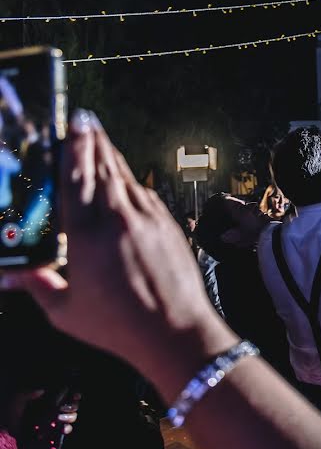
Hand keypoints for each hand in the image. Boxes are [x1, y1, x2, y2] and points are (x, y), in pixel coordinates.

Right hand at [0, 111, 234, 386]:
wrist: (176, 330)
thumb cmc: (118, 326)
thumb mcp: (66, 311)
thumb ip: (39, 285)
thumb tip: (11, 276)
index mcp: (87, 236)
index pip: (76, 182)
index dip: (73, 151)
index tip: (71, 127)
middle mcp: (118, 219)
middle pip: (103, 170)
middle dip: (93, 143)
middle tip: (86, 119)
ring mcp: (147, 219)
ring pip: (126, 178)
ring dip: (113, 156)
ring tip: (101, 137)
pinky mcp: (168, 226)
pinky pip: (145, 195)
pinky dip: (132, 181)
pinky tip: (126, 178)